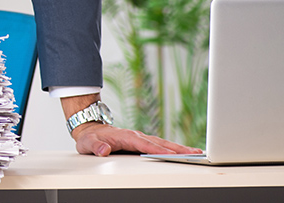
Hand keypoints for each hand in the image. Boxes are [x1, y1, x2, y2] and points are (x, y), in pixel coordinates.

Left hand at [72, 123, 202, 156]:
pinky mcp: (142, 142)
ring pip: (162, 143)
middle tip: (194, 153)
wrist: (90, 128)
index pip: (144, 144)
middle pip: (159, 142)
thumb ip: (96, 146)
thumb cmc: (90, 137)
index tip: (171, 154)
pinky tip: (184, 153)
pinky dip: (172, 148)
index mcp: (125, 136)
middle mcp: (135, 135)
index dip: (157, 150)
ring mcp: (140, 138)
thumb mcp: (87, 142)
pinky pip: (160, 145)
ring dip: (178, 148)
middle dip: (176, 148)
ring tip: (196, 153)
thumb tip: (104, 150)